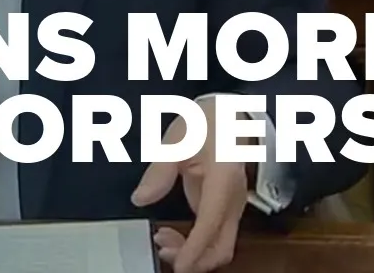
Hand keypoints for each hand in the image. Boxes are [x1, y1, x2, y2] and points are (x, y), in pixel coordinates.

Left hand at [132, 97, 248, 272]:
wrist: (233, 114)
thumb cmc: (207, 124)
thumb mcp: (178, 140)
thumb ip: (159, 171)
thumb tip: (140, 198)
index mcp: (224, 181)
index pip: (211, 224)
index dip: (194, 249)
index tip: (178, 265)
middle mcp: (233, 200)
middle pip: (221, 248)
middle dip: (194, 260)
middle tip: (161, 250)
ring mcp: (231, 207)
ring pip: (218, 246)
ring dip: (192, 254)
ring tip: (161, 242)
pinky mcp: (223, 208)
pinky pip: (211, 236)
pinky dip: (193, 244)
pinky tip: (172, 235)